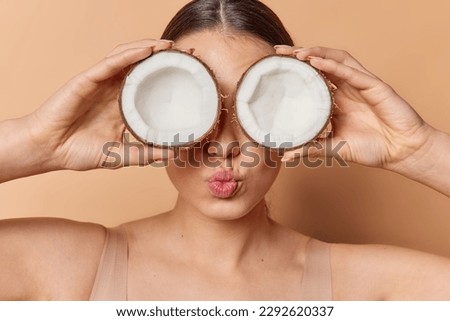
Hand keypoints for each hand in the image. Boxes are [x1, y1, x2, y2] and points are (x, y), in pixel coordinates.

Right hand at [26, 39, 174, 170]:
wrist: (49, 151)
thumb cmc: (80, 152)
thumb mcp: (121, 154)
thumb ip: (145, 153)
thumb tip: (173, 154)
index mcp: (122, 105)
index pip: (149, 85)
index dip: (168, 77)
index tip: (190, 75)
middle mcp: (113, 90)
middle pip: (142, 67)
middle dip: (164, 58)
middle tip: (188, 54)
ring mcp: (100, 83)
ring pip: (127, 58)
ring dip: (149, 49)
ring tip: (169, 46)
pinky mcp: (87, 79)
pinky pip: (110, 63)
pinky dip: (129, 55)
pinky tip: (146, 50)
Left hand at [275, 46, 434, 169]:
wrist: (402, 153)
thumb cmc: (372, 149)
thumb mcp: (335, 149)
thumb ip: (311, 149)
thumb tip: (285, 156)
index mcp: (336, 101)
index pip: (312, 80)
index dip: (295, 72)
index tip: (274, 69)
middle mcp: (346, 89)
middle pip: (320, 65)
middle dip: (299, 56)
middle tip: (278, 53)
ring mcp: (360, 85)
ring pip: (336, 60)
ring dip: (316, 53)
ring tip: (295, 53)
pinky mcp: (374, 86)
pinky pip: (351, 72)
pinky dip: (333, 65)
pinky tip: (316, 61)